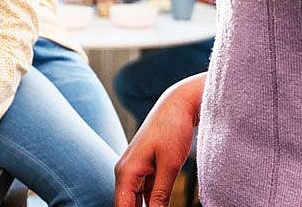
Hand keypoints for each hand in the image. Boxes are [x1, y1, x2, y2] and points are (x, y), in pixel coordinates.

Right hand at [115, 73, 204, 206]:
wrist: (176, 105)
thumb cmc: (172, 130)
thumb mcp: (169, 166)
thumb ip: (160, 195)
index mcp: (126, 172)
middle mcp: (124, 172)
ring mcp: (133, 171)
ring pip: (134, 202)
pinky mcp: (144, 170)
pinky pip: (143, 194)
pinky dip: (150, 204)